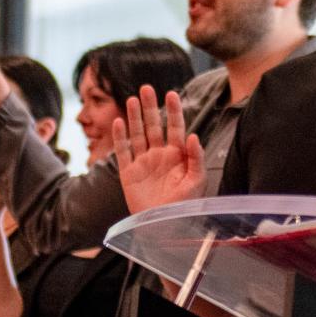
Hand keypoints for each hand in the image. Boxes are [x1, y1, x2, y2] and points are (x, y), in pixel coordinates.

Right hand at [112, 86, 204, 213]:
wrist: (165, 228)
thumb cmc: (185, 206)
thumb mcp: (196, 181)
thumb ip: (196, 158)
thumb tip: (193, 135)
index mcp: (178, 156)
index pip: (175, 128)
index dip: (173, 111)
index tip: (171, 94)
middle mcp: (160, 156)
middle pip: (154, 126)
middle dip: (150, 107)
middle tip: (146, 88)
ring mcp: (143, 163)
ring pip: (138, 134)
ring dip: (135, 116)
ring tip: (132, 99)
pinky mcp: (129, 173)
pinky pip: (123, 152)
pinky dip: (120, 137)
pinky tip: (119, 122)